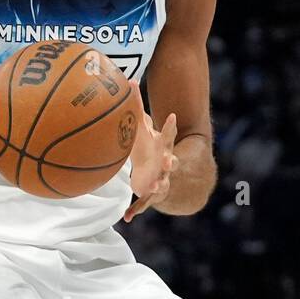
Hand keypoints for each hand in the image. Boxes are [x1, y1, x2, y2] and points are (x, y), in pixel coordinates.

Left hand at [124, 90, 177, 222]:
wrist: (161, 174)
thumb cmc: (150, 149)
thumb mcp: (145, 129)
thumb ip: (138, 107)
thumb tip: (130, 80)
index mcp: (164, 147)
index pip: (169, 135)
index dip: (170, 126)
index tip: (172, 117)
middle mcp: (166, 164)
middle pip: (172, 161)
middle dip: (172, 160)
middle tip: (170, 159)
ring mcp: (162, 180)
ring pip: (163, 184)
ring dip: (160, 185)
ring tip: (157, 185)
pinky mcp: (152, 194)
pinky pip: (143, 203)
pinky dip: (135, 210)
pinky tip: (127, 218)